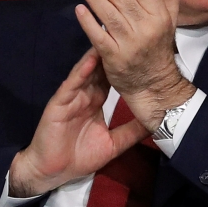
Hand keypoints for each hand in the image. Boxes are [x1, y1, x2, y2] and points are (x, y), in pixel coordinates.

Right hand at [9, 49, 148, 197]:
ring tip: (108, 37)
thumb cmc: (80, 157)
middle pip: (99, 70)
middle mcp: (84, 96)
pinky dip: (79, 73)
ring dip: (96, 57)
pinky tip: (88, 61)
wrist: (53, 172)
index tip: (139, 50)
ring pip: (85, 73)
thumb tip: (155, 121)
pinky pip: (70, 86)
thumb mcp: (113, 144)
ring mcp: (71, 98)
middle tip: (124, 34)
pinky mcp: (58, 104)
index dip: (124, 66)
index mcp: (96, 102)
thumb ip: (131, 131)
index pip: (112, 79)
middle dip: (111, 53)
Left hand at [76, 0, 196, 131]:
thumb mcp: (170, 16)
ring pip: (108, 14)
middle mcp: (147, 28)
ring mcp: (130, 44)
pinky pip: (97, 35)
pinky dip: (87, 21)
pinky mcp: (114, 57)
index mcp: (160, 16)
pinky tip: (79, 9)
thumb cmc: (159, 44)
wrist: (154, 82)